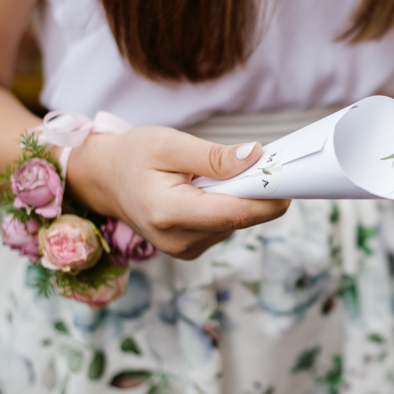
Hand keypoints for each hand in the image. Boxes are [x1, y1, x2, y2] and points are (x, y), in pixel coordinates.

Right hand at [67, 126, 289, 258]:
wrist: (104, 179)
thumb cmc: (133, 156)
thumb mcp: (168, 144)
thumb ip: (213, 155)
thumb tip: (256, 157)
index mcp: (170, 213)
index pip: (235, 213)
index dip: (268, 197)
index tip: (290, 177)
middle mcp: (179, 241)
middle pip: (240, 219)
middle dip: (257, 191)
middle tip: (267, 161)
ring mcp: (185, 249)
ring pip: (236, 223)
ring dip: (241, 197)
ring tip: (224, 172)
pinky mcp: (191, 248)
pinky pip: (225, 226)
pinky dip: (229, 205)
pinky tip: (212, 189)